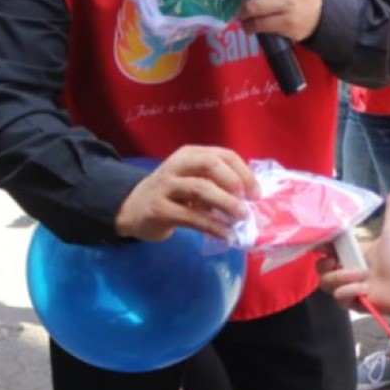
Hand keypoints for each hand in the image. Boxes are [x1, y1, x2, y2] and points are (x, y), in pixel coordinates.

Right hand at [112, 146, 258, 241]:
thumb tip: (250, 199)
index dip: (244, 172)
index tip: (257, 193)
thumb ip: (216, 183)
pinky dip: (213, 226)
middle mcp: (176, 165)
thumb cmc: (172, 193)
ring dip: (226, 203)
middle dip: (235, 181)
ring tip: (242, 218)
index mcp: (189, 154)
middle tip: (249, 201)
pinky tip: (226, 235)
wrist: (132, 208)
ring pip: (201, 189)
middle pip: (210, 164)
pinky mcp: (159, 209)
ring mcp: (166, 186)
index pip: (223, 155)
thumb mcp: (192, 180)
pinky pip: (192, 217)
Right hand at [317, 186, 389, 317]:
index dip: (321, 247)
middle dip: (330, 265)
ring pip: (326, 282)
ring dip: (344, 278)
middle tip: (342, 262)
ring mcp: (347, 287)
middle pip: (320, 268)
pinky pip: (338, 296)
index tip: (323, 244)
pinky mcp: (350, 302)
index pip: (326, 249)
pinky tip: (366, 290)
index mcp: (352, 253)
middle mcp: (346, 270)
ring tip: (364, 277)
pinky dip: (352, 292)